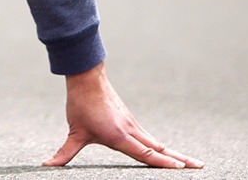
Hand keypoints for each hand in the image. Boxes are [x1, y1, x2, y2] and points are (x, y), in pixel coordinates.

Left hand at [44, 61, 202, 169]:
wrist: (87, 77)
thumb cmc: (81, 105)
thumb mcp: (74, 132)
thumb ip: (65, 153)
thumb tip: (47, 165)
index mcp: (120, 136)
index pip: (146, 153)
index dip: (163, 163)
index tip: (182, 169)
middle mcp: (131, 130)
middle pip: (159, 149)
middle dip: (180, 160)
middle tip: (200, 168)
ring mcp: (133, 125)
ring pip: (157, 143)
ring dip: (174, 154)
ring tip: (191, 164)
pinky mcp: (130, 121)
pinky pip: (149, 137)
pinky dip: (161, 147)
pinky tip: (167, 152)